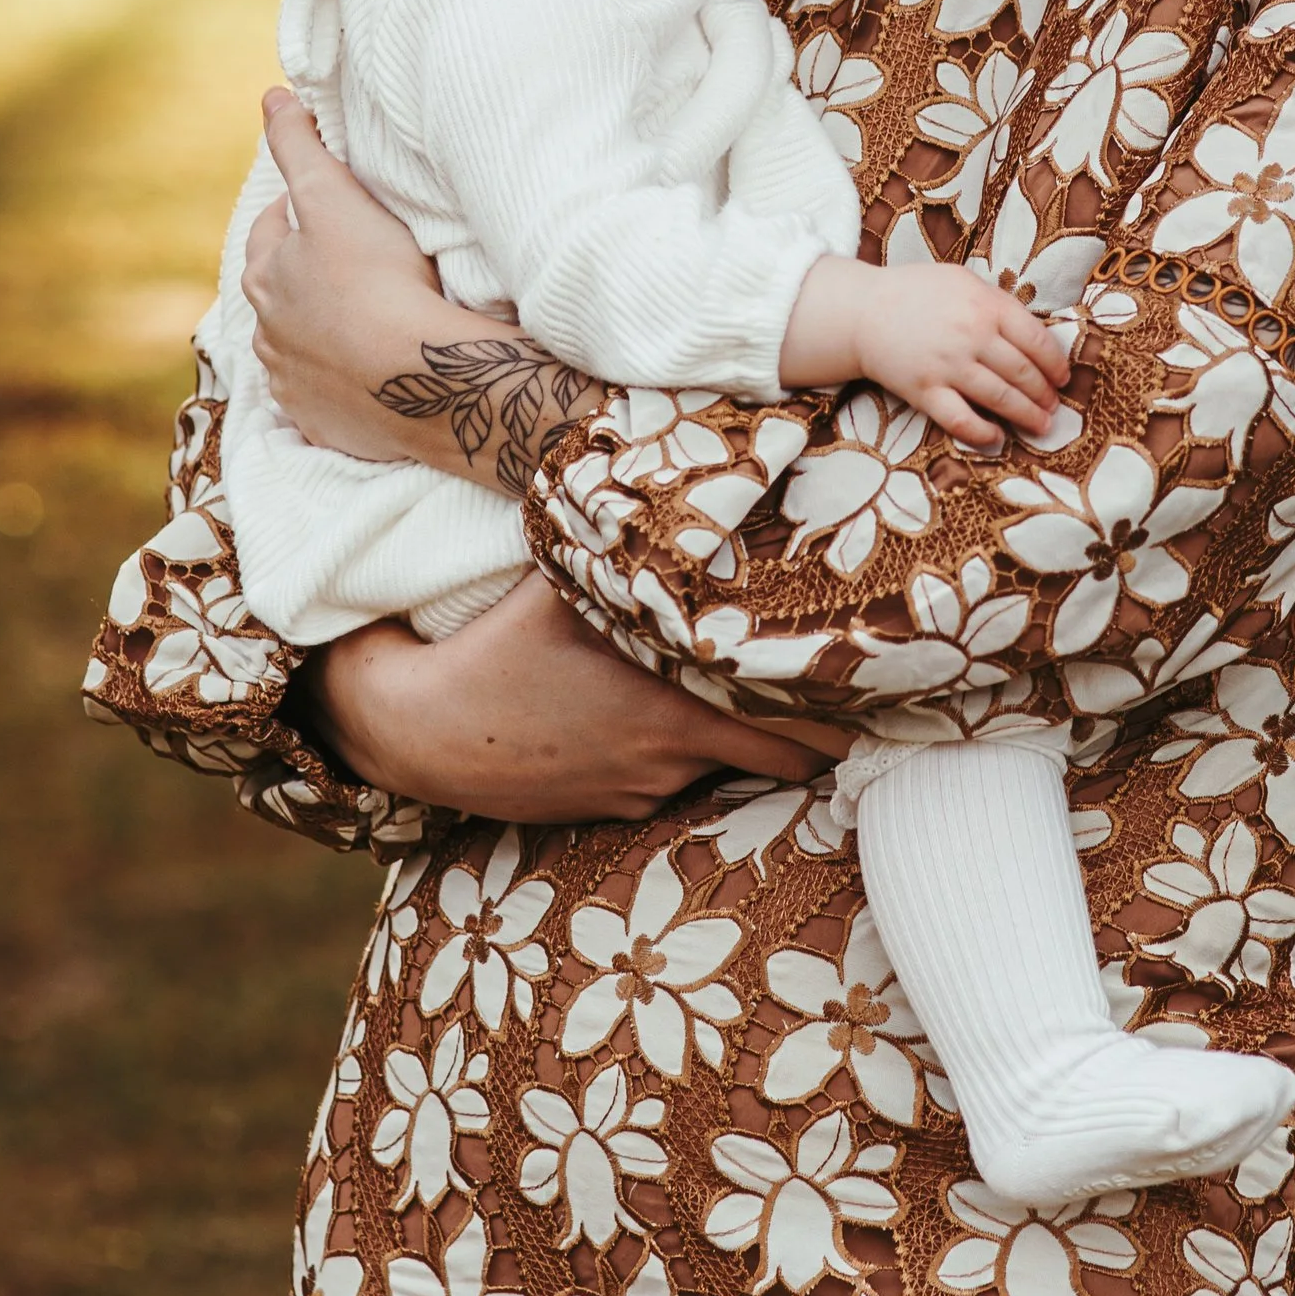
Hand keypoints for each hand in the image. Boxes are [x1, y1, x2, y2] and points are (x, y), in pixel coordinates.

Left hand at [247, 91, 519, 465]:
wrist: (419, 379)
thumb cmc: (378, 279)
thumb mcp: (335, 196)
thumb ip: (299, 146)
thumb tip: (272, 97)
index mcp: (266, 276)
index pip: (273, 230)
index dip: (300, 212)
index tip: (329, 208)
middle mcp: (267, 333)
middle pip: (281, 293)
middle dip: (304, 277)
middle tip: (350, 264)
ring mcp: (295, 384)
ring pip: (299, 347)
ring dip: (321, 332)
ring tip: (365, 322)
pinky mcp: (326, 424)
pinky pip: (326, 399)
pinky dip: (340, 384)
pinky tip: (369, 377)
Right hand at [314, 580, 850, 822]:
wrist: (418, 734)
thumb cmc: (493, 647)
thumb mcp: (561, 587)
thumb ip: (624, 548)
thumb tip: (674, 486)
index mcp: (675, 700)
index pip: (799, 725)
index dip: (846, 708)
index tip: (875, 681)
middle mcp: (673, 754)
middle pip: (790, 762)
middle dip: (819, 733)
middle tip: (847, 693)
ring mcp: (644, 789)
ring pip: (728, 769)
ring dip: (746, 739)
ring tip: (761, 697)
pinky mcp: (613, 808)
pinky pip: (675, 783)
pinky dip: (689, 757)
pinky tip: (666, 721)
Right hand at [783, 255, 1070, 450]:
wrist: (863, 312)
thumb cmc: (916, 292)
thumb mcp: (963, 281)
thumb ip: (997, 304)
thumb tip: (1033, 334)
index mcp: (986, 306)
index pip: (1037, 341)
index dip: (1056, 364)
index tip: (1062, 377)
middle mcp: (972, 336)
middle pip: (1024, 374)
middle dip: (1044, 395)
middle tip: (1053, 406)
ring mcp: (948, 366)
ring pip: (1001, 398)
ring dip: (1027, 416)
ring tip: (1041, 425)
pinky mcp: (925, 391)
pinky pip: (960, 419)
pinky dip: (982, 432)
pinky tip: (996, 437)